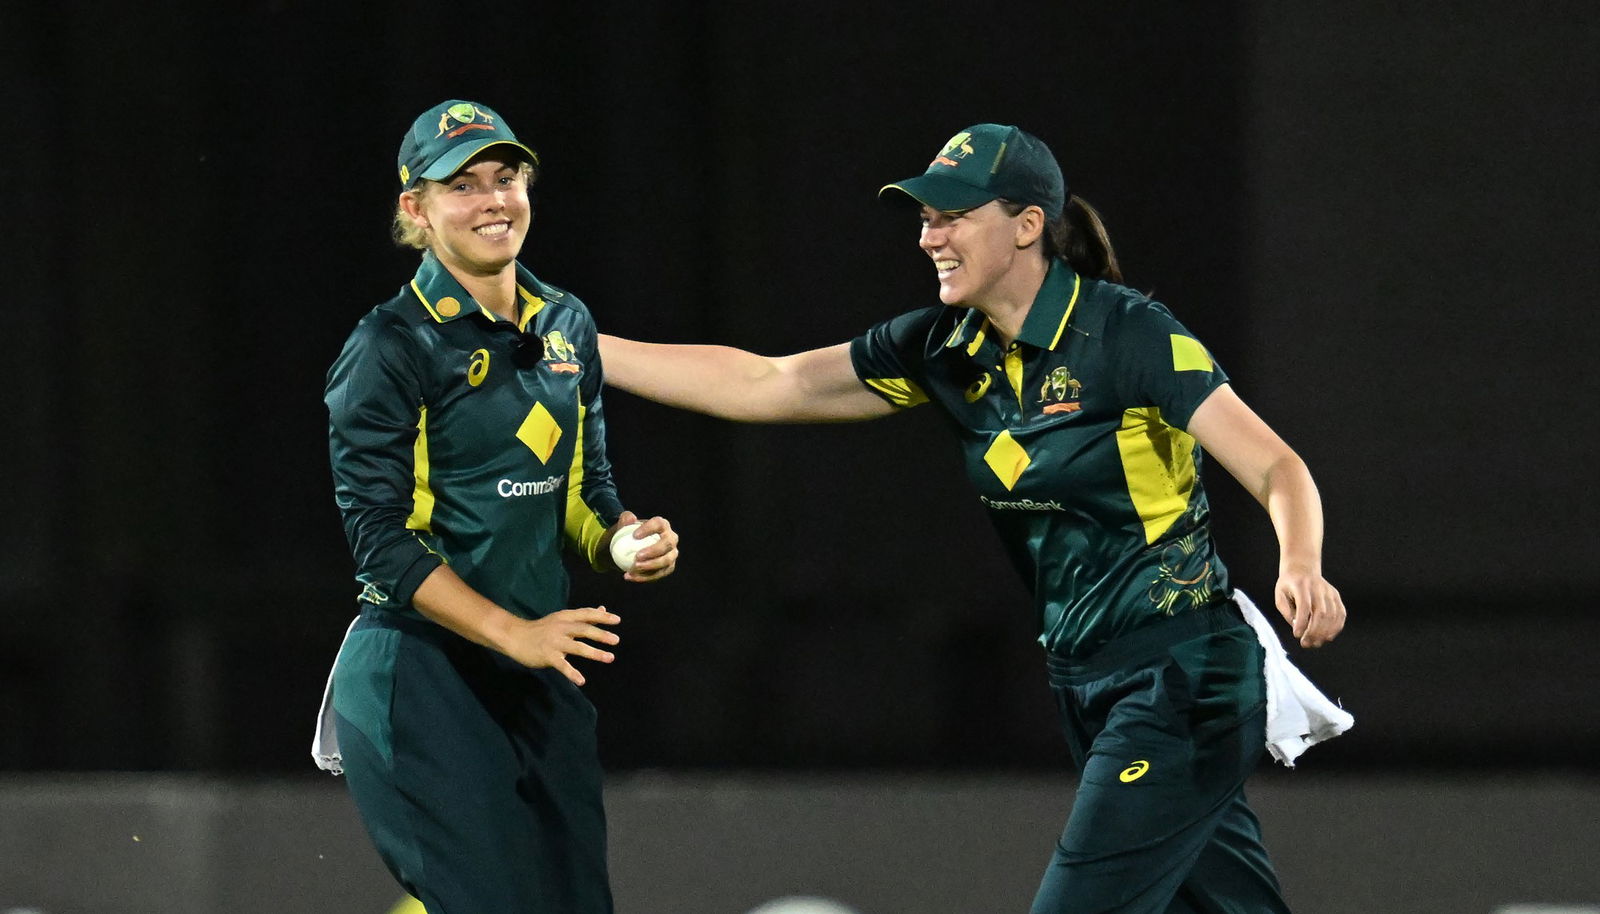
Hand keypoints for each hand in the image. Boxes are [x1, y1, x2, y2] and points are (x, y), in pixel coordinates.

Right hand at [498, 607, 620, 685]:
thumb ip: (583, 616)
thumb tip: (603, 609)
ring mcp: (554, 642)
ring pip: (577, 647)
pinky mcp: (548, 656)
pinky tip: (581, 681)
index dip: (602, 617)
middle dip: (600, 634)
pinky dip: (572, 673)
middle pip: (583, 629)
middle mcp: (561, 628)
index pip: (586, 614)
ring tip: (609, 658)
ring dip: (594, 653)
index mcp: (565, 617)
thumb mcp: (562, 618)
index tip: (617, 620)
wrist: (515, 636)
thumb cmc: (541, 628)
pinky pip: (562, 666)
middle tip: (616, 640)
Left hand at [606, 511, 679, 582]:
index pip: (659, 524)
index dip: (649, 529)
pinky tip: (629, 576)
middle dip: (654, 551)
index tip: (634, 536)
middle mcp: (671, 539)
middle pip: (667, 544)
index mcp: (662, 525)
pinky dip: (644, 577)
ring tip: (633, 568)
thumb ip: (625, 519)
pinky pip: (659, 574)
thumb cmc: (628, 535)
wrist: (631, 550)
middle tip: (637, 556)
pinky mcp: (668, 568)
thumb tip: (630, 518)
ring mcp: (672, 554)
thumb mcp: (623, 525)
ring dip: (650, 566)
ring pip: (666, 561)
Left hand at [1274, 568, 1345, 647]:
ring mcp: (1329, 591)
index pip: (1304, 606)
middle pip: (1320, 612)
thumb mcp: (1280, 595)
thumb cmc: (1288, 585)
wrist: (1302, 568)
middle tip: (1306, 644)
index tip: (1297, 635)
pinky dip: (1336, 627)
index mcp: (1301, 586)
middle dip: (1314, 631)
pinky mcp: (1336, 596)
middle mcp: (1317, 588)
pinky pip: (1341, 614)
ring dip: (1325, 633)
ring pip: (1332, 615)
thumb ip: (1287, 612)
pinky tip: (1328, 637)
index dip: (1302, 622)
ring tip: (1315, 643)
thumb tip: (1298, 628)